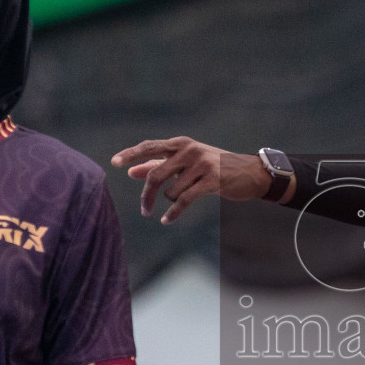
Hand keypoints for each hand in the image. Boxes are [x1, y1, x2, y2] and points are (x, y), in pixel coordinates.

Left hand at [110, 137, 273, 224]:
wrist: (250, 173)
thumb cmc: (214, 168)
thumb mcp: (186, 164)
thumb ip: (158, 166)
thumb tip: (131, 171)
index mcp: (181, 144)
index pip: (150, 146)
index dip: (131, 154)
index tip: (114, 163)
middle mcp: (189, 150)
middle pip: (156, 174)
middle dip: (146, 195)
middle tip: (144, 211)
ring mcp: (201, 164)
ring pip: (171, 191)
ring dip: (171, 202)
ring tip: (181, 202)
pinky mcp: (211, 180)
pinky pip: (184, 200)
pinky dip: (173, 213)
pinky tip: (167, 220)